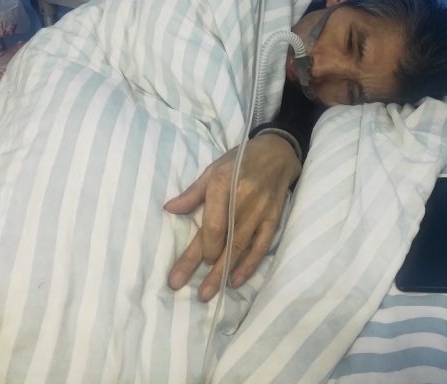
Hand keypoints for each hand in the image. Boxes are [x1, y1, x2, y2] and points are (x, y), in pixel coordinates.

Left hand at [165, 134, 301, 300]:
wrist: (277, 153)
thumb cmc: (240, 160)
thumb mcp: (214, 169)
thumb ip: (193, 193)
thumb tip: (169, 209)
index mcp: (223, 184)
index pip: (212, 225)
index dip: (200, 249)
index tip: (186, 267)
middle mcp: (243, 199)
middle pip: (225, 240)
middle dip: (208, 270)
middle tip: (195, 294)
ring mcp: (261, 211)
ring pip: (241, 247)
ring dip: (225, 272)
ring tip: (210, 293)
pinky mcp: (274, 218)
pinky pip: (261, 245)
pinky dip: (250, 264)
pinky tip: (236, 280)